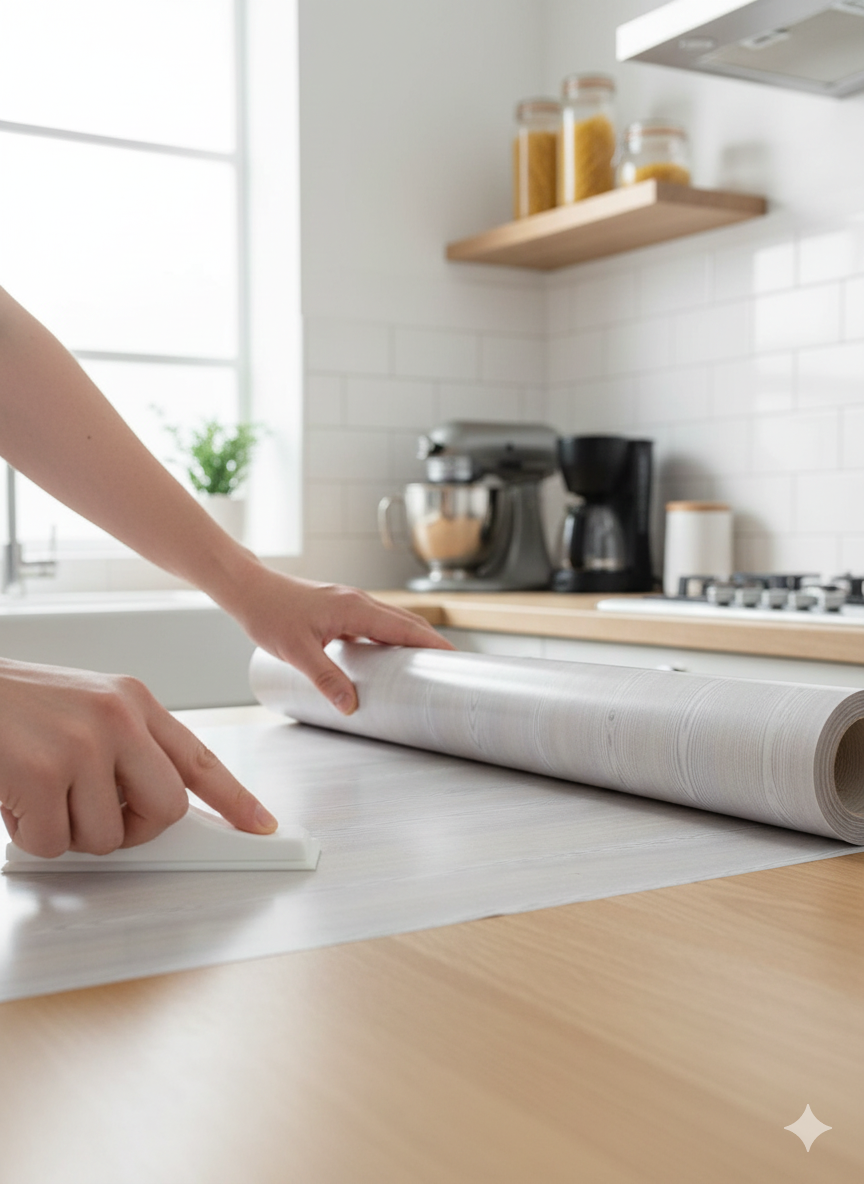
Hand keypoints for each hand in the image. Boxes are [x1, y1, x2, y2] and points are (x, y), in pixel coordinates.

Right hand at [0, 658, 277, 856]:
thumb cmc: (12, 708)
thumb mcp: (84, 710)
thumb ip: (126, 750)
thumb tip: (157, 807)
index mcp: (133, 701)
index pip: (199, 757)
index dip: (234, 798)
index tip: (261, 826)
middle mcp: (118, 718)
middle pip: (166, 810)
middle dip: (133, 830)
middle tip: (93, 815)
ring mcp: (82, 745)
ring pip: (106, 837)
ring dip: (67, 832)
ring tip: (38, 791)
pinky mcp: (42, 774)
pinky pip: (54, 844)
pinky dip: (29, 835)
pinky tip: (13, 796)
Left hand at [228, 566, 453, 714]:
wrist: (248, 589)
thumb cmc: (269, 614)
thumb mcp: (297, 652)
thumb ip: (326, 679)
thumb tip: (351, 706)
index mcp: (355, 608)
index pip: (406, 628)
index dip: (432, 643)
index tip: (455, 659)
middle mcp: (358, 601)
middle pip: (406, 622)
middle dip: (430, 642)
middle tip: (450, 667)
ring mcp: (349, 602)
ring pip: (391, 620)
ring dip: (411, 639)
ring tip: (425, 664)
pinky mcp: (339, 607)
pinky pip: (375, 622)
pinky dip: (390, 636)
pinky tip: (386, 656)